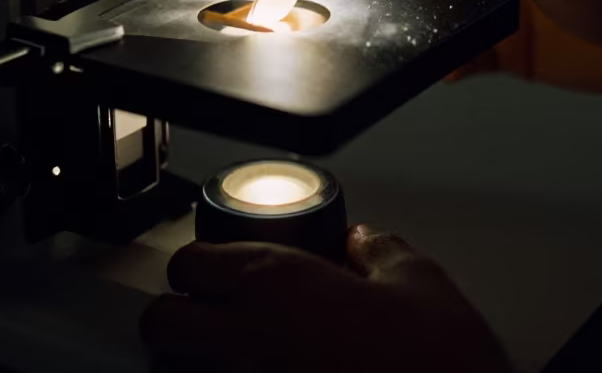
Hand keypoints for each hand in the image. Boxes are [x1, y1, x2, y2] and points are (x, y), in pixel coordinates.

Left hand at [141, 226, 510, 372]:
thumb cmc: (439, 361)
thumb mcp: (418, 280)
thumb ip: (380, 249)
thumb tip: (363, 241)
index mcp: (280, 287)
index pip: (191, 263)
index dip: (198, 260)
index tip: (214, 261)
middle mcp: (252, 345)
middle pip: (161, 325)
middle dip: (175, 312)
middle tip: (206, 305)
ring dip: (201, 359)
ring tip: (242, 349)